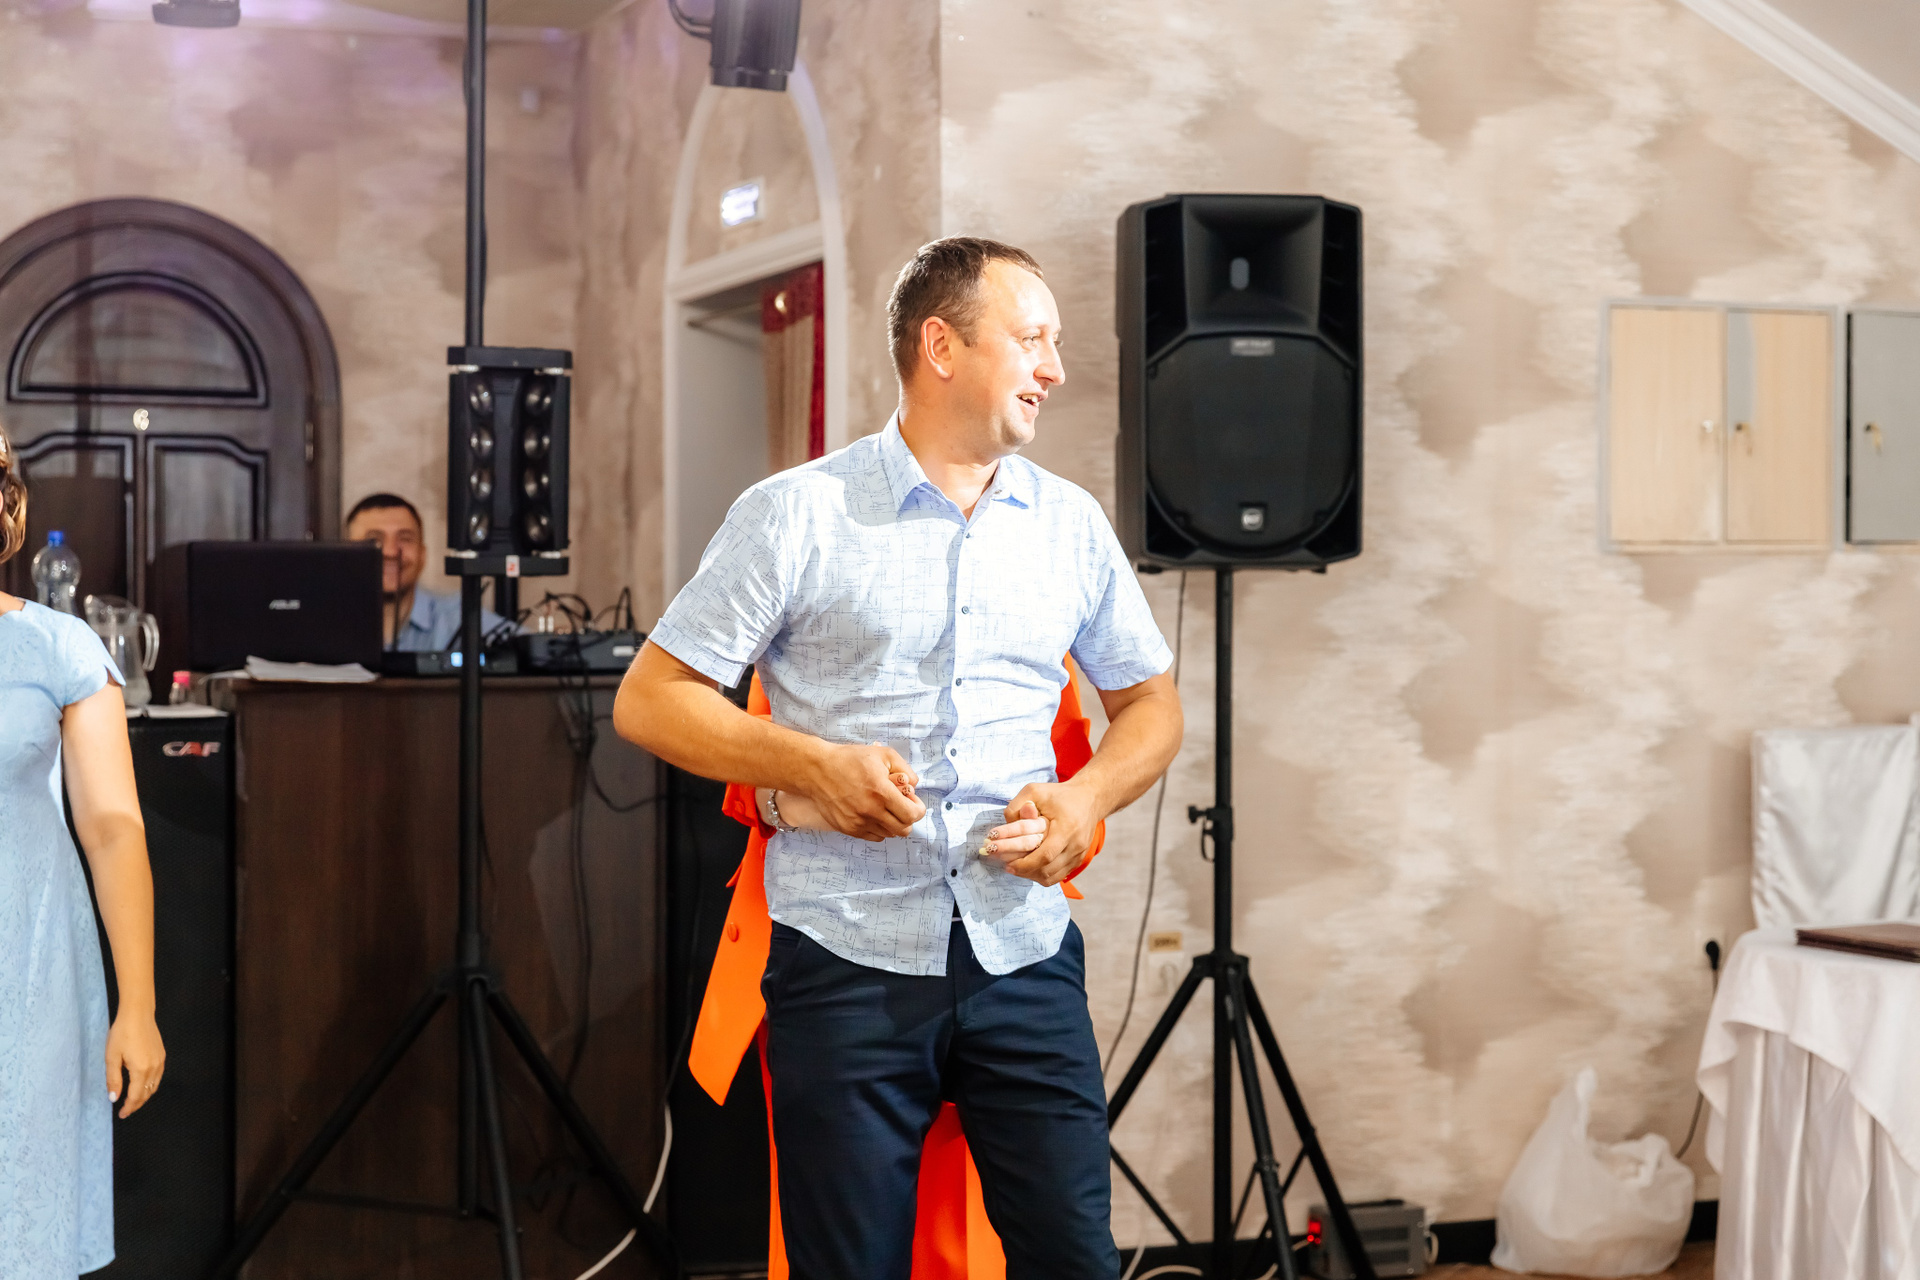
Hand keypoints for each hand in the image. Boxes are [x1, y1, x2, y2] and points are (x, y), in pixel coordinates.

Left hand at [106, 1008, 165, 1118]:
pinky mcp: (162, 1055)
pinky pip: (157, 1077)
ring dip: (144, 1096)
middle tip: (125, 1110)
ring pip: (154, 1086)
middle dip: (136, 1104)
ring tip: (132, 1100)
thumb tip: (114, 1098)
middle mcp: (154, 1068)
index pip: (135, 1096)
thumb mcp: (112, 1057)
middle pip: (147, 1093)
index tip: (121, 1115)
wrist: (138, 1013)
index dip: (129, 1107)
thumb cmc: (122, 1033)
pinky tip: (141, 1084)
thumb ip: (113, 1079)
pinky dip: (150, 1085)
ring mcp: (160, 1061)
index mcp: (140, 1069)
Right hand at [800, 742, 926, 840]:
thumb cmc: (850, 760)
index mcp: (881, 792)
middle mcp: (870, 811)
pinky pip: (873, 836)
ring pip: (889, 834)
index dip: (917, 808)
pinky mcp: (848, 829)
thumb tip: (914, 786)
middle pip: (903, 829)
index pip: (911, 815)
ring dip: (893, 822)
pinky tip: (873, 813)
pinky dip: (879, 828)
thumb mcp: (884, 755)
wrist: (818, 770)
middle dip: (908, 817)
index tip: (912, 800)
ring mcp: (858, 822)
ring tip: (885, 806)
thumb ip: (906, 770)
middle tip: (901, 804)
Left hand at [990, 782, 1102, 885]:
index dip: (1025, 864)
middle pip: (1048, 869)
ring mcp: (1079, 854)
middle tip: (1008, 867)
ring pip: (1052, 876)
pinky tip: (1030, 868)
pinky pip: (1058, 876)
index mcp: (1067, 828)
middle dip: (1025, 872)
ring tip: (1017, 868)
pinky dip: (1042, 875)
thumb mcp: (1034, 791)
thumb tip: (1004, 827)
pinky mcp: (1079, 860)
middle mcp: (1076, 844)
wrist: (1089, 798)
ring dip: (1032, 875)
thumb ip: (1016, 806)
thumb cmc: (1059, 794)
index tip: (1008, 864)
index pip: (1045, 855)